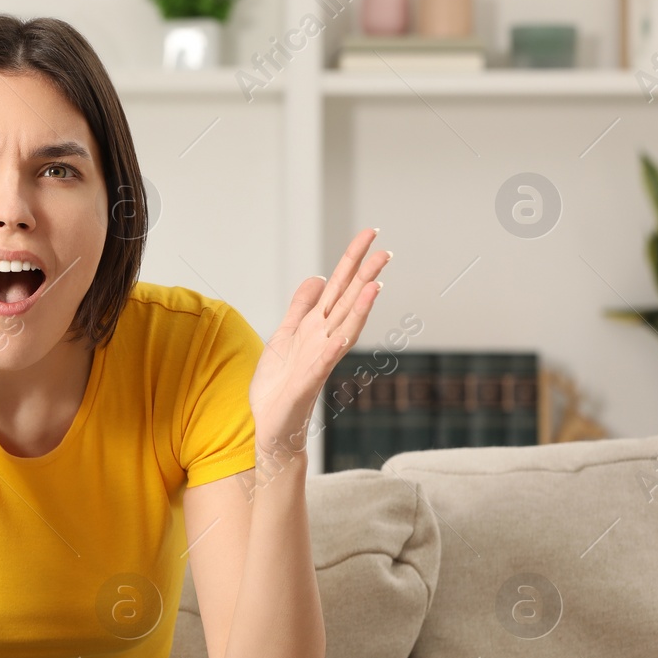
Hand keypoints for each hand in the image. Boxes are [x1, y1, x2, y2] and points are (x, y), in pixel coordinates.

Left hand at [249, 228, 390, 458]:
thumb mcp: (286, 334)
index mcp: (316, 326)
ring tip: (375, 285)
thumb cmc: (280, 384)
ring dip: (359, 308)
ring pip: (344, 329)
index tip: (369, 234)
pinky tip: (342, 336)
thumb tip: (319, 277)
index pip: (339, 287)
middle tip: (386, 250)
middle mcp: (323, 340)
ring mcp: (318, 360)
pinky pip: (323, 363)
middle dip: (365, 277)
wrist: (272, 424)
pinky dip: (334, 349)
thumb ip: (302, 307)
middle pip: (347, 302)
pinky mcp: (307, 382)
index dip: (352, 260)